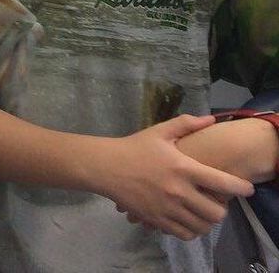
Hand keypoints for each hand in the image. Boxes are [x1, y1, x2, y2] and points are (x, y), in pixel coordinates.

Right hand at [95, 114, 253, 240]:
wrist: (106, 166)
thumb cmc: (134, 147)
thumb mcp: (159, 132)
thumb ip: (186, 124)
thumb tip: (210, 119)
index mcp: (183, 167)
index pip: (222, 183)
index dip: (241, 188)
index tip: (247, 188)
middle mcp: (179, 192)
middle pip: (216, 213)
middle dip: (222, 208)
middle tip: (216, 200)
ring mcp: (168, 209)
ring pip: (202, 227)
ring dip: (207, 220)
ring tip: (202, 211)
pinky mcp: (158, 221)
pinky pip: (185, 234)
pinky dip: (191, 230)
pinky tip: (187, 219)